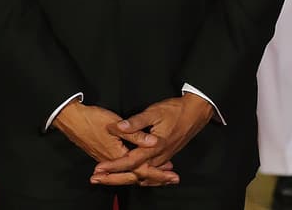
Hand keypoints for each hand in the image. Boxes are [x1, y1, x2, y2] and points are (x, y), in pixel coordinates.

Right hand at [54, 103, 177, 186]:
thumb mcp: (115, 124)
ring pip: (131, 174)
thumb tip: (154, 142)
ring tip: (162, 176)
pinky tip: (141, 168)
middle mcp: (114, 161)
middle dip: (156, 178)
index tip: (172, 175)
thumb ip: (136, 134)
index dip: (159, 173)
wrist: (71, 119)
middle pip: (138, 176)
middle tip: (172, 179)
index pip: (142, 170)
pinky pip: (124, 170)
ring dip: (148, 176)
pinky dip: (137, 171)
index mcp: (118, 155)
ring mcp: (107, 159)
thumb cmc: (92, 119)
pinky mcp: (104, 155)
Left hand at [92, 94, 212, 183]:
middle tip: (95, 179)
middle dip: (114, 178)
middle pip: (134, 174)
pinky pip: (151, 174)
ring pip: (143, 176)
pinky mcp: (165, 157)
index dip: (113, 166)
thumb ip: (136, 122)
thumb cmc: (175, 111)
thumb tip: (120, 127)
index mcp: (154, 147)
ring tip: (107, 179)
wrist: (195, 113)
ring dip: (124, 179)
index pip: (129, 161)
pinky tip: (133, 178)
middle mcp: (158, 157)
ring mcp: (163, 158)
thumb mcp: (154, 112)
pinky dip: (139, 178)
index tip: (98, 169)